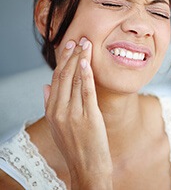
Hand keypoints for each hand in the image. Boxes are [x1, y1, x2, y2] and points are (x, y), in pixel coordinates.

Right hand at [44, 37, 112, 188]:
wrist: (87, 169)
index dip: (63, 61)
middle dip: (72, 55)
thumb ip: (49, 104)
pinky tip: (87, 62)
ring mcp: (73, 114)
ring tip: (86, 45)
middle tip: (79, 40)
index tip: (69, 47)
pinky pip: (86, 91)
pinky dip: (86, 75)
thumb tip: (45, 85)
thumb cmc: (75, 146)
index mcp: (52, 111)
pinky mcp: (88, 117)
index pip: (55, 79)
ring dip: (81, 60)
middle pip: (64, 76)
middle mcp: (59, 111)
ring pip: (74, 80)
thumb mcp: (57, 126)